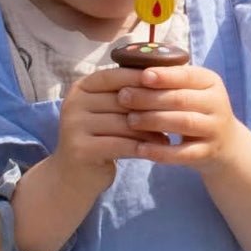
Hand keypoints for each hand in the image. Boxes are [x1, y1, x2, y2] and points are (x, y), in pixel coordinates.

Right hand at [54, 67, 168, 192]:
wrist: (74, 175)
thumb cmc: (101, 137)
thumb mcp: (108, 111)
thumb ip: (127, 93)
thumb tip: (167, 75)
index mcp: (81, 87)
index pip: (114, 76)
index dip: (141, 78)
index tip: (169, 82)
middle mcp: (73, 103)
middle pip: (121, 100)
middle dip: (150, 107)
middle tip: (177, 112)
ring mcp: (73, 126)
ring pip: (123, 123)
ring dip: (149, 129)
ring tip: (169, 134)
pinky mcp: (80, 149)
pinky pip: (119, 144)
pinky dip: (141, 147)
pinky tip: (158, 150)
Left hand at [116, 66, 246, 172]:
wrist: (225, 143)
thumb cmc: (195, 108)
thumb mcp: (190, 89)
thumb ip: (168, 79)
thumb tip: (131, 68)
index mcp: (210, 81)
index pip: (187, 75)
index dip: (164, 76)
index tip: (141, 76)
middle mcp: (216, 103)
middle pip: (181, 98)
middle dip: (150, 98)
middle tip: (123, 97)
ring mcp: (214, 129)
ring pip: (184, 123)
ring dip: (154, 121)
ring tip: (130, 121)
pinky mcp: (209, 152)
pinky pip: (184, 153)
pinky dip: (162, 152)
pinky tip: (141, 149)